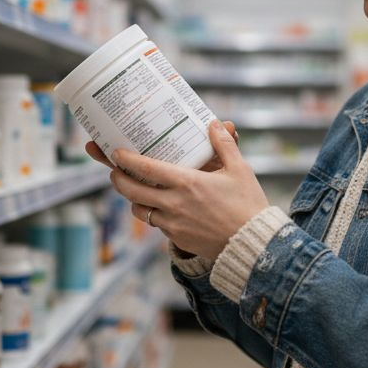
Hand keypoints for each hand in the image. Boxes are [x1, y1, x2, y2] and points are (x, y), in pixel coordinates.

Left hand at [102, 120, 269, 260]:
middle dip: (118, 179)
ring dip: (133, 199)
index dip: (126, 160)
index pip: (146, 168)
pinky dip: (152, 213)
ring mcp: (173, 223)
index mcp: (187, 182)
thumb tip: (216, 123)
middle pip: (132, 191)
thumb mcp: (239, 169)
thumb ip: (225, 144)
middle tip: (115, 171)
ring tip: (135, 189)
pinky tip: (158, 206)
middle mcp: (174, 203)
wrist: (252, 244)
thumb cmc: (248, 205)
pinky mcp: (177, 238)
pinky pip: (156, 224)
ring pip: (140, 210)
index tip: (116, 152)